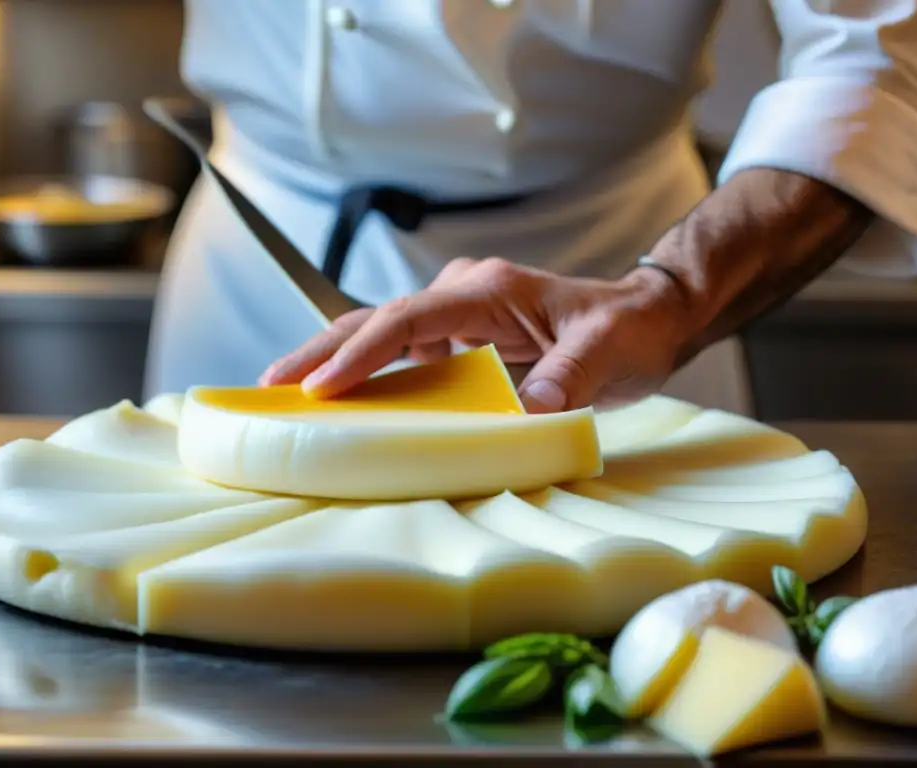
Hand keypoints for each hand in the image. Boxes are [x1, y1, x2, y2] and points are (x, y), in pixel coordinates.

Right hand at [259, 257, 693, 412]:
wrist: (646, 317)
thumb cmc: (627, 330)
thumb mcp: (607, 353)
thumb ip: (568, 376)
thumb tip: (527, 412)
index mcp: (490, 289)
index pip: (410, 317)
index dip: (364, 352)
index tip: (323, 387)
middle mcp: (465, 293)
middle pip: (377, 318)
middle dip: (322, 350)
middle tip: (270, 385)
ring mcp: (460, 312)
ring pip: (382, 333)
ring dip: (336, 360)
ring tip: (288, 395)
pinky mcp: (462, 334)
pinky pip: (405, 352)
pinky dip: (371, 374)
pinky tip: (348, 402)